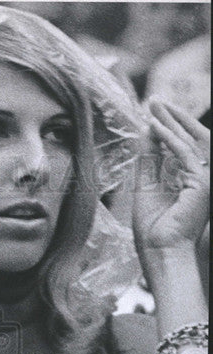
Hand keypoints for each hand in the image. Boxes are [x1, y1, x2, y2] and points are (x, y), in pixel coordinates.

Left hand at [133, 99, 209, 253]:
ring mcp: (207, 181)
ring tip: (154, 106)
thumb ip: (150, 158)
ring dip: (171, 122)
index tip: (153, 111)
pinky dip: (168, 138)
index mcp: (195, 181)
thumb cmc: (153, 231)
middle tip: (155, 99)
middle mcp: (205, 179)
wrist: (160, 254)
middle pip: (193, 138)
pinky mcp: (202, 184)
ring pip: (189, 142)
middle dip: (174, 117)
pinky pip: (184, 153)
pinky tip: (153, 127)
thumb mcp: (148, 185)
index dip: (171, 126)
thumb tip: (147, 129)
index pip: (186, 146)